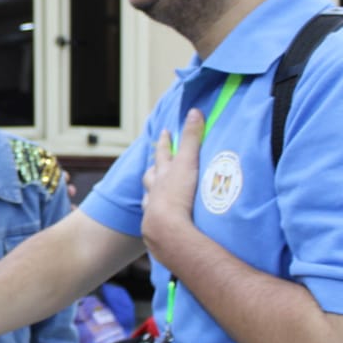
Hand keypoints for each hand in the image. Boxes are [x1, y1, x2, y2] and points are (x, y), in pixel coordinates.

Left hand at [140, 108, 204, 268]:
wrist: (167, 230)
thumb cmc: (177, 194)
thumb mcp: (187, 162)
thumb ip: (192, 138)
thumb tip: (194, 111)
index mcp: (163, 175)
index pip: (162, 153)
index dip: (165, 142)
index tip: (164, 132)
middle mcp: (154, 191)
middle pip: (150, 175)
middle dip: (153, 169)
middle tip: (154, 165)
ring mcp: (152, 210)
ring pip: (148, 198)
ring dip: (151, 194)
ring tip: (153, 194)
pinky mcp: (155, 228)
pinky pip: (152, 220)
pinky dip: (154, 217)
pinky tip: (156, 221)